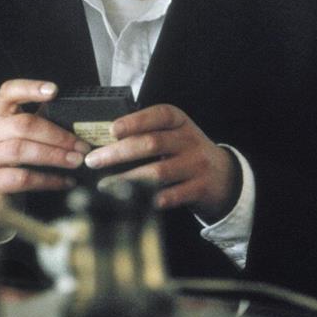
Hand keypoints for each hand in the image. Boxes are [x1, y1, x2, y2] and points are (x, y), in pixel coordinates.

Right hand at [0, 79, 89, 193]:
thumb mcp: (27, 136)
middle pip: (22, 124)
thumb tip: (79, 122)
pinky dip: (47, 179)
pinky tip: (65, 181)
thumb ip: (44, 124)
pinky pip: (22, 177)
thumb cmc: (16, 160)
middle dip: (56, 134)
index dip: (29, 88)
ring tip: (76, 161)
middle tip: (81, 145)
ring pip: (20, 150)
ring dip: (53, 155)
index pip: (8, 92)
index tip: (54, 90)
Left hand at [84, 104, 239, 220]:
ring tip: (105, 185)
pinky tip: (136, 201)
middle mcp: (189, 140)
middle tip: (93, 161)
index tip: (112, 130)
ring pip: (159, 171)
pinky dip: (154, 198)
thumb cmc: (185, 151)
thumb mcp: (173, 133)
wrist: (223, 175)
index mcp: (179, 121)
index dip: (135, 121)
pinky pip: (174, 195)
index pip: (158, 115)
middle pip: (151, 143)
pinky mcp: (200, 187)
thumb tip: (104, 140)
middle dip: (118, 152)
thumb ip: (148, 132)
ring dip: (128, 179)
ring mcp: (196, 164)